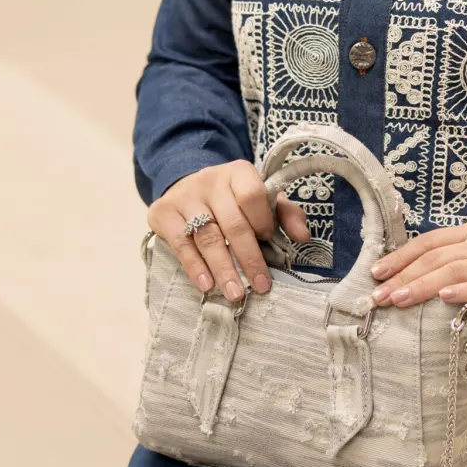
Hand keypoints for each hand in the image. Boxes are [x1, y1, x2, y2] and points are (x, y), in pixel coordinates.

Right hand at [146, 160, 309, 302]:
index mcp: (238, 172)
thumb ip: (285, 213)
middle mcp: (210, 180)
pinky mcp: (163, 212)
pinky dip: (194, 266)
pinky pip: (181, 243)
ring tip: (235, 293)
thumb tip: (303, 236)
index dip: (262, 220)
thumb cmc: (231, 198)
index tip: (269, 241)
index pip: (252, 193)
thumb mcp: (260, 198)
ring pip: (207, 236)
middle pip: (232, 222)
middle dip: (249, 258)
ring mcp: (184, 196)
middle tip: (261, 286)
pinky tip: (206, 284)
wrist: (187, 185)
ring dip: (223, 268)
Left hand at [368, 224, 466, 337]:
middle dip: (405, 276)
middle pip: (437, 257)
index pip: (428, 242)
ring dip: (424, 285)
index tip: (377, 274)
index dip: (400, 257)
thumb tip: (398, 278)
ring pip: (455, 270)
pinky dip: (463, 291)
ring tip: (401, 299)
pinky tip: (444, 298)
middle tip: (382, 295)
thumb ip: (442, 264)